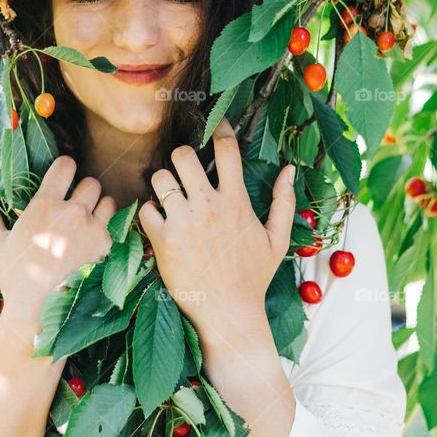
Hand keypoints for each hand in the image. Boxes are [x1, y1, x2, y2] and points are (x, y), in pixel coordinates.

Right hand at [0, 155, 115, 315]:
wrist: (39, 308)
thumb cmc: (13, 274)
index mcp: (44, 205)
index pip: (66, 166)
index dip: (66, 167)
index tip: (63, 176)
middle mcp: (72, 212)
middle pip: (92, 183)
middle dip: (84, 191)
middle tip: (75, 205)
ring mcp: (92, 229)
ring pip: (108, 201)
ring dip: (99, 208)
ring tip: (88, 222)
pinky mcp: (106, 246)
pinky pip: (114, 226)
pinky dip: (107, 230)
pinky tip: (95, 240)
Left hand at [138, 117, 295, 327]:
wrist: (228, 314)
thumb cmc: (252, 278)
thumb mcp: (277, 240)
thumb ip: (283, 202)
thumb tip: (290, 170)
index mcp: (237, 201)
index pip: (227, 150)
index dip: (219, 129)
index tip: (214, 123)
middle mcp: (209, 206)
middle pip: (184, 155)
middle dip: (181, 158)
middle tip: (183, 172)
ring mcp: (184, 221)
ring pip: (160, 178)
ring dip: (163, 184)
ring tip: (169, 197)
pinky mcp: (163, 240)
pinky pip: (146, 209)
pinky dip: (149, 213)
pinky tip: (159, 223)